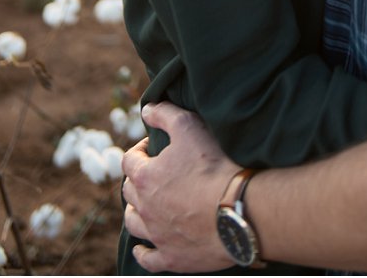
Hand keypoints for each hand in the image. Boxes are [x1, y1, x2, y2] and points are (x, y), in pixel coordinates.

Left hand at [122, 104, 236, 273]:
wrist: (237, 209)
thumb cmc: (214, 165)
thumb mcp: (189, 126)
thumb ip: (165, 114)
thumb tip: (147, 109)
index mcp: (145, 177)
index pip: (129, 160)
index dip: (140, 149)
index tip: (153, 146)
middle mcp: (145, 207)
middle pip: (129, 192)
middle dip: (138, 178)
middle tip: (154, 172)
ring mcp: (156, 235)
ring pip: (133, 223)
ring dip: (136, 211)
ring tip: (146, 205)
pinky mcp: (171, 258)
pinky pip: (147, 258)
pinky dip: (142, 252)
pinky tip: (142, 247)